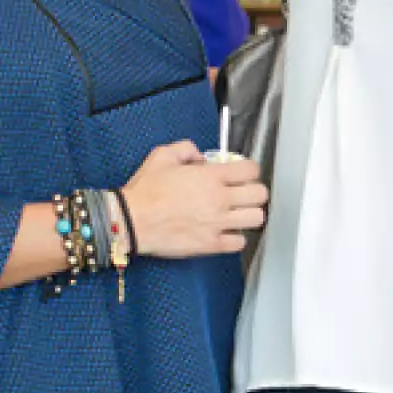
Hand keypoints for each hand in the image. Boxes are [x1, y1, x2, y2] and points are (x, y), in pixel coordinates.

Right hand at [123, 140, 266, 258]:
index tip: (242, 174)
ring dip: (249, 215)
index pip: (251, 170)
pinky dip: (236, 238)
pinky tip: (225, 232)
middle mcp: (219, 199)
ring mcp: (217, 223)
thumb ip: (187, 149)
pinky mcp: (211, 244)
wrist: (131, 220)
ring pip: (256, 218)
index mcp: (211, 176)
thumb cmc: (145, 190)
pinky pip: (239, 242)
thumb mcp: (162, 155)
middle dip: (254, 192)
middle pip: (260, 195)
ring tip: (237, 214)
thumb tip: (200, 157)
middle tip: (243, 194)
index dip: (249, 170)